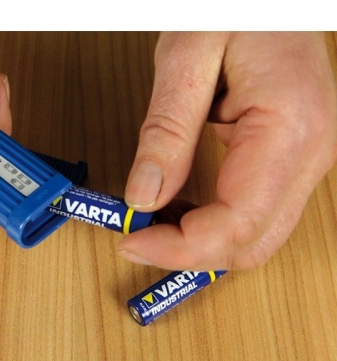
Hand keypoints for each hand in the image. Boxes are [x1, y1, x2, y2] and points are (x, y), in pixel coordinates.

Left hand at [119, 32, 336, 269]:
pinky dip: (214, 224)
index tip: (132, 241)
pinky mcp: (292, 156)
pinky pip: (256, 212)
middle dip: (190, 254)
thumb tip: (143, 194)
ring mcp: (307, 158)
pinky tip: (178, 211)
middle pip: (253, 243)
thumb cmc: (235, 7)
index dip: (180, 247)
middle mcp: (310, 152)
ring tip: (151, 225)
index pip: (236, 223)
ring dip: (201, 243)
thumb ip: (166, 131)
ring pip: (257, 235)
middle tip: (137, 237)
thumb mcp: (186, 58)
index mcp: (289, 128)